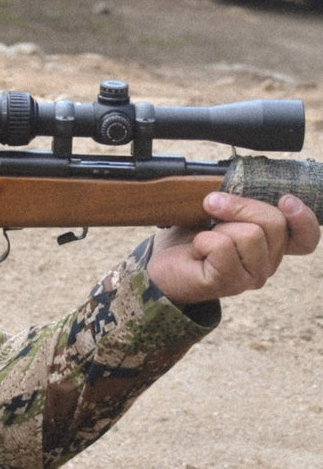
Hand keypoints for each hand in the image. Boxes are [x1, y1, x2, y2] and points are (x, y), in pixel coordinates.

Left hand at [146, 191, 319, 306]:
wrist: (160, 263)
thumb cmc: (191, 235)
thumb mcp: (220, 211)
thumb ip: (240, 202)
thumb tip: (240, 185)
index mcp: (270, 245)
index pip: (307, 238)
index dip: (304, 217)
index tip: (285, 199)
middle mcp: (267, 264)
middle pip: (274, 222)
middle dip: (240, 205)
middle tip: (212, 206)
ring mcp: (250, 277)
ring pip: (250, 234)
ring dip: (219, 227)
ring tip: (205, 238)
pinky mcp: (227, 283)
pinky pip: (222, 247)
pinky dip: (203, 240)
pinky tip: (197, 250)